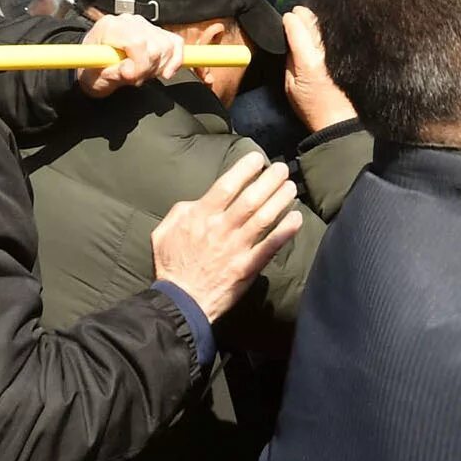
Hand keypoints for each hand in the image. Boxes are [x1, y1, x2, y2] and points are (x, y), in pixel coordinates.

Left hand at [83, 12, 186, 96]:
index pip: (137, 42)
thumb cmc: (91, 70)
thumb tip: (129, 71)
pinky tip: (165, 71)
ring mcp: (144, 24)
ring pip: (167, 46)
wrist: (93, 66)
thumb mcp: (94, 77)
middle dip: (147, 69)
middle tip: (134, 79)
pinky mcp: (156, 31)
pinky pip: (175, 43)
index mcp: (110, 27)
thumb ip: (111, 74)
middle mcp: (128, 21)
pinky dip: (174, 60)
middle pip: (155, 46)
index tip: (130, 77)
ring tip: (142, 74)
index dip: (139, 65)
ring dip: (159, 66)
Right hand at [151, 151, 302, 321]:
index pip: (226, 186)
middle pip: (251, 199)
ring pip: (264, 219)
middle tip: (281, 169)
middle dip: (269, 180)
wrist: (181, 302)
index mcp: (200, 217)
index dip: (244, 169)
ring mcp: (236, 249)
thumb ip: (181, 211)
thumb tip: (199, 199)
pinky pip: (269, 247)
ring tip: (291, 187)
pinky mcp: (247, 268)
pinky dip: (285, 232)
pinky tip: (297, 218)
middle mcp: (221, 229)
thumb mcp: (164, 231)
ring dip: (280, 200)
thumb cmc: (171, 265)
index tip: (257, 158)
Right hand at [281, 6, 357, 130]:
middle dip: (302, 14)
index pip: (296, 26)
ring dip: (316, 19)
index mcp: (307, 61)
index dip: (289, 19)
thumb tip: (290, 42)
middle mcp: (324, 52)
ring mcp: (338, 52)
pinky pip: (336, 34)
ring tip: (309, 20)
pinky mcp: (348, 54)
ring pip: (326, 24)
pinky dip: (328, 29)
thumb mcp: (290, 87)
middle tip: (297, 14)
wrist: (339, 120)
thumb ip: (289, 60)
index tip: (286, 18)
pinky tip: (324, 31)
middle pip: (312, 20)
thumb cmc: (312, 108)